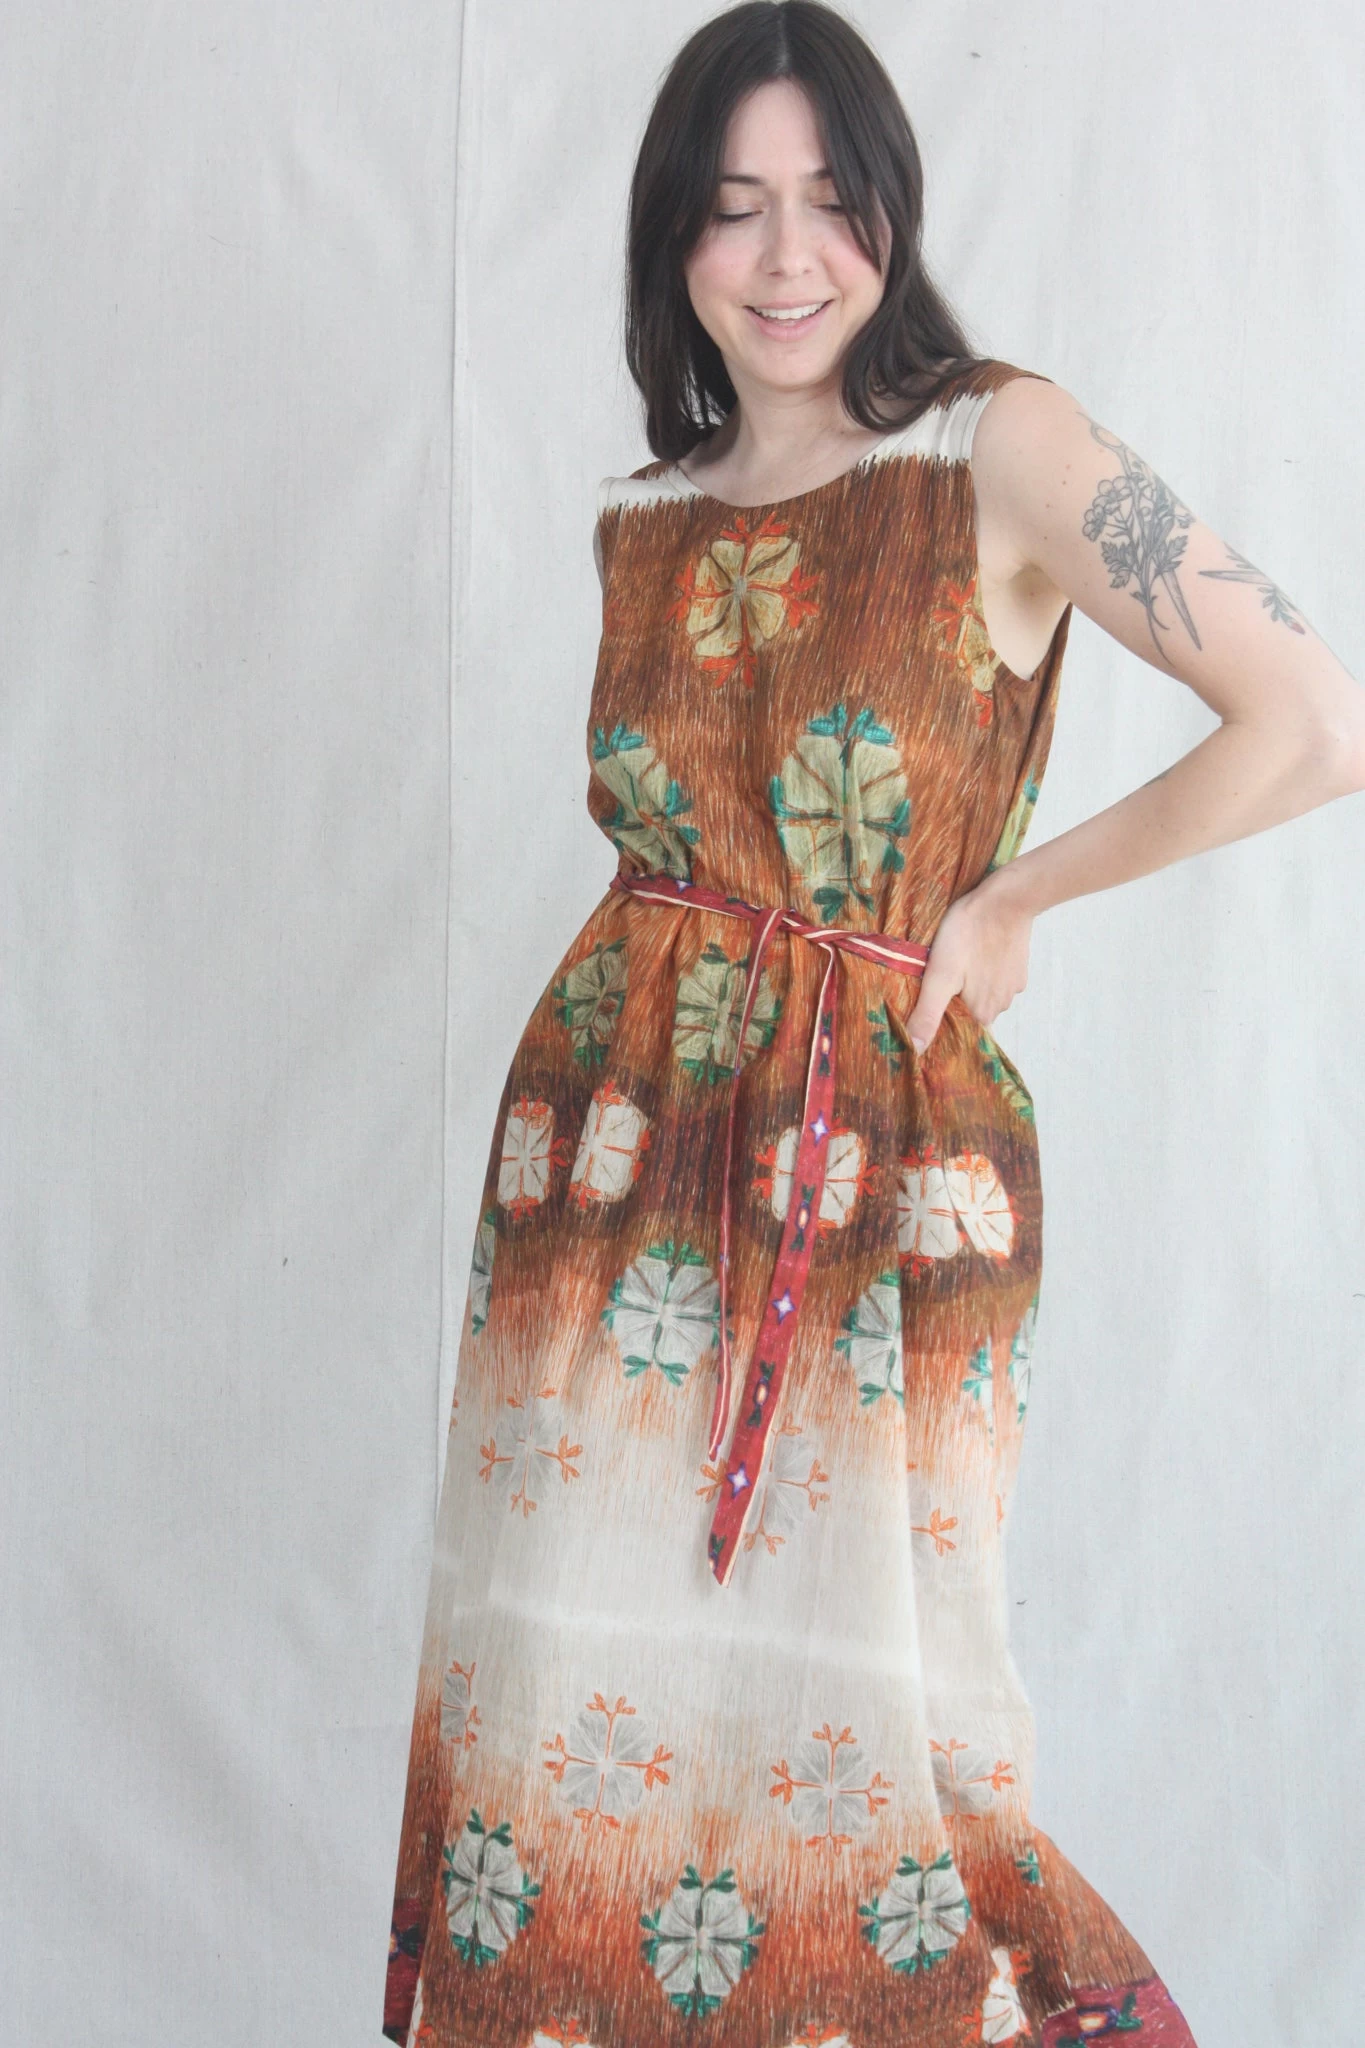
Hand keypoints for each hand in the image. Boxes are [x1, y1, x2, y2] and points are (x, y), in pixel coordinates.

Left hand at [904, 875, 1034, 1054]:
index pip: (959, 1030)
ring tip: (954, 962)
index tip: (928, 1004)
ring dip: (968, 983)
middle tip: (935, 978)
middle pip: (971, 1011)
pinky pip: (995, 976)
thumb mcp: (940, 975)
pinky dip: (983, 968)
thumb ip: (928, 1013)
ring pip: (983, 992)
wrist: (1006, 899)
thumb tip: (915, 1050)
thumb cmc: (968, 934)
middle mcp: (1002, 1005)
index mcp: (983, 1014)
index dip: (942, 1020)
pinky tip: (972, 952)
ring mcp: (1013, 985)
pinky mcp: (1019, 966)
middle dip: (954, 1000)